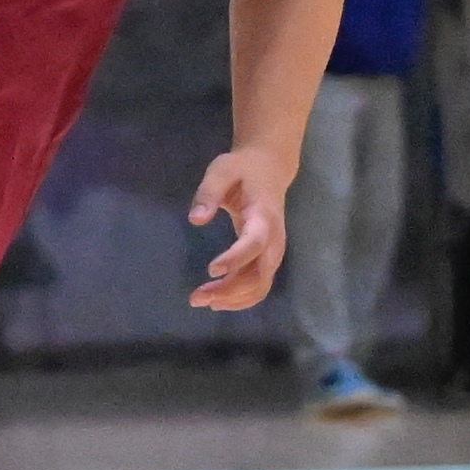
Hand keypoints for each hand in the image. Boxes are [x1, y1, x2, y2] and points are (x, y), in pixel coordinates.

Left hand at [185, 146, 289, 310]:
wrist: (269, 169)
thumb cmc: (242, 169)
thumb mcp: (222, 169)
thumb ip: (208, 192)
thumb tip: (195, 219)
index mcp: (264, 216)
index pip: (254, 243)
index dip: (236, 259)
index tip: (211, 270)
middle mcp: (274, 239)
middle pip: (258, 274)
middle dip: (229, 290)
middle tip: (196, 297)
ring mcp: (274, 252)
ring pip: (259, 285)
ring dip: (232, 298)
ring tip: (202, 300)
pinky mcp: (268, 258)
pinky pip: (259, 285)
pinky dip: (240, 297)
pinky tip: (217, 300)